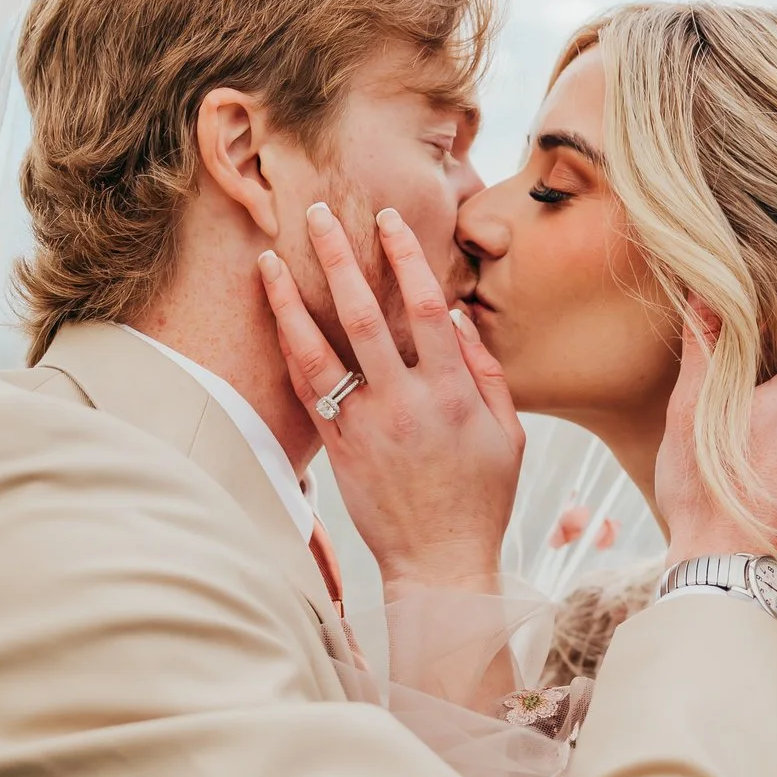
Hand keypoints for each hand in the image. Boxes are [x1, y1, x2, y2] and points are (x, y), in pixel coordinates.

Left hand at [259, 204, 523, 591]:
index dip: (406, 256)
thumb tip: (461, 320)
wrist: (439, 563)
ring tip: (268, 259)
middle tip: (316, 213)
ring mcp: (365, 427)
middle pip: (364, 315)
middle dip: (338, 257)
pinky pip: (306, 393)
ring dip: (290, 300)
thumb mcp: (508, 436)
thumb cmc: (481, 500)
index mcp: (452, 394)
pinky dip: (288, 353)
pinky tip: (273, 319)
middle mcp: (404, 403)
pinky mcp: (337, 451)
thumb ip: (488, 375)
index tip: (388, 219)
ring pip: (319, 351)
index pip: (428, 307)